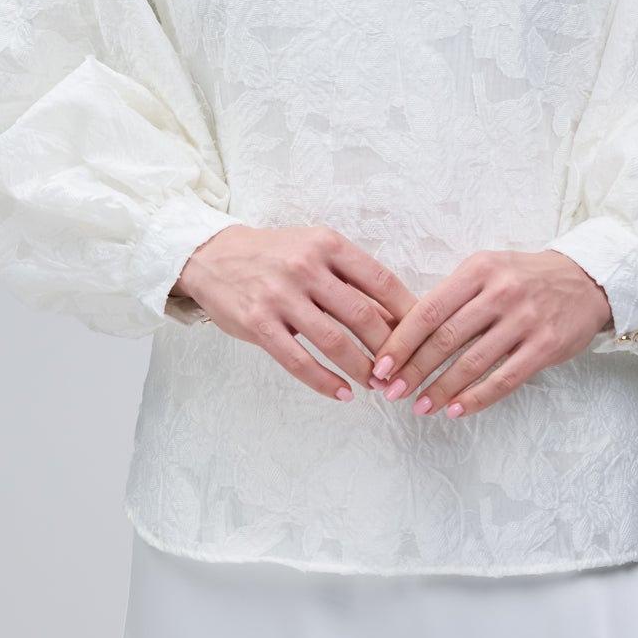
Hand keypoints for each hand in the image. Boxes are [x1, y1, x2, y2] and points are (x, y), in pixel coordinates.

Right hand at [171, 225, 420, 400]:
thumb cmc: (275, 255)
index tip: (425, 335)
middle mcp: (306, 267)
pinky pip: (299, 361)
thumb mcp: (315, 251)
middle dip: (389, 348)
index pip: (381, 281)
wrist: (213, 255)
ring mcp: (280, 296)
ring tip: (378, 384)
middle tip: (404, 369)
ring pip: (334, 341)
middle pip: (363, 315)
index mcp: (328, 245)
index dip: (407, 312)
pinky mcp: (258, 324)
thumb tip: (396, 318)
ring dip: (362, 369)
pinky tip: (343, 393)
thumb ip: (350, 279)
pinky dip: (325, 381)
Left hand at [367, 248, 613, 418]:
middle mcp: (501, 292)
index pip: (429, 310)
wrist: (584, 280)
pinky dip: (476, 398)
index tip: (381, 366)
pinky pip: (504, 379)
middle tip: (392, 392)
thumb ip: (452, 297)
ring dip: (440, 389)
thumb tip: (402, 334)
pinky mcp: (545, 346)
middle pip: (446, 338)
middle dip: (414, 370)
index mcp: (478, 270)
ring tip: (420, 406)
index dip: (401, 342)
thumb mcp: (486, 271)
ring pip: (472, 362)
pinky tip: (455, 410)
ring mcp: (525, 319)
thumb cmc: (523, 279)